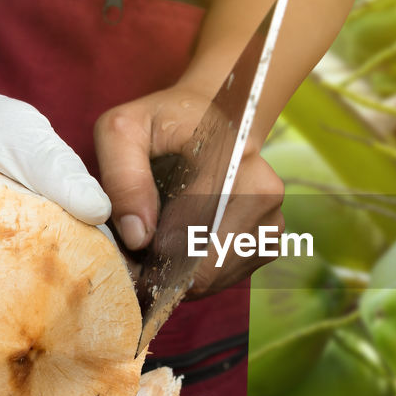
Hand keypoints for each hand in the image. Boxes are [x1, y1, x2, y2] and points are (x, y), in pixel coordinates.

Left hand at [95, 85, 284, 295]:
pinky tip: (186, 246)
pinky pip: (229, 276)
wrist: (215, 118)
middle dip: (165, 271)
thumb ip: (122, 177)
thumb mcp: (123, 131)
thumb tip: (138, 237)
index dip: (150, 255)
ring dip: (181, 274)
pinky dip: (201, 273)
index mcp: (230, 158)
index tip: (126, 254)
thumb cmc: (163, 124)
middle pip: (205, 265)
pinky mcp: (271, 239)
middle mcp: (263, 190)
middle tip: (138, 254)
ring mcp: (273, 217)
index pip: (188, 231)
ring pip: (216, 277)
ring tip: (161, 244)